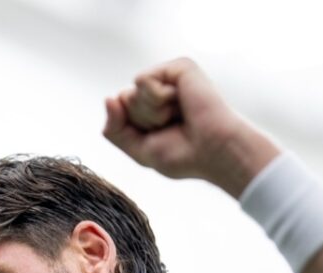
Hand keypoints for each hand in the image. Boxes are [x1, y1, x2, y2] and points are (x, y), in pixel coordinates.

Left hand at [102, 57, 278, 196]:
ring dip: (151, 113)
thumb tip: (108, 97)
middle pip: (123, 99)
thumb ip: (114, 128)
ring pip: (131, 93)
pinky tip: (181, 102)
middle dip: (141, 120)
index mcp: (152, 106)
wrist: (214, 152)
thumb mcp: (138, 148)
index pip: (118, 109)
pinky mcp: (179, 67)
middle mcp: (161, 87)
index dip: (133, 129)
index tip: (161, 135)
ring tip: (179, 115)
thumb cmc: (183, 154)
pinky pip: (142, 80)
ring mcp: (170, 76)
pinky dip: (158, 99)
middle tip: (171, 126)